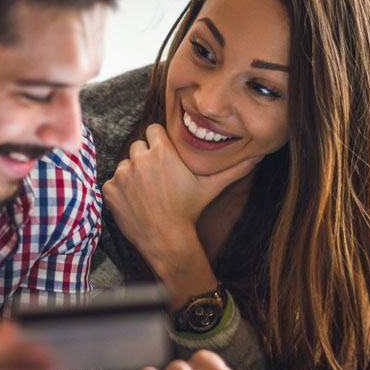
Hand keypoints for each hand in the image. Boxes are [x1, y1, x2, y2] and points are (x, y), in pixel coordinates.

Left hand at [103, 124, 258, 274]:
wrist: (167, 240)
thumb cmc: (189, 211)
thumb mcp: (211, 187)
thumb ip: (234, 169)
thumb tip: (260, 155)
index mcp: (162, 151)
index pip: (153, 130)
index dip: (159, 143)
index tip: (165, 158)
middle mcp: (140, 158)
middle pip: (138, 146)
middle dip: (146, 158)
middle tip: (158, 179)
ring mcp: (122, 174)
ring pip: (126, 164)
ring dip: (133, 174)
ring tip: (148, 193)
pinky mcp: (110, 189)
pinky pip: (113, 182)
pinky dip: (121, 192)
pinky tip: (136, 203)